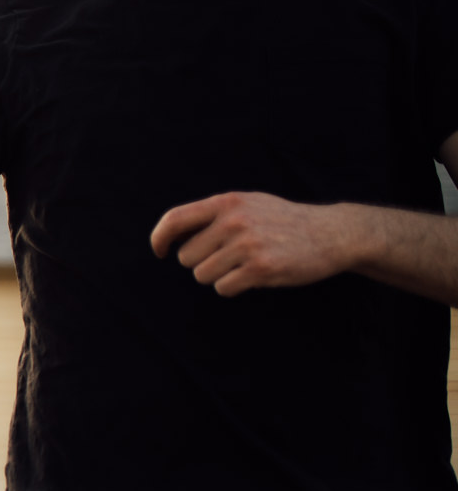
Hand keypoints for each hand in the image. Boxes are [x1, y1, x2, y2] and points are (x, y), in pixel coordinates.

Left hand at [151, 192, 368, 296]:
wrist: (332, 233)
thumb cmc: (282, 221)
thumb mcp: (249, 204)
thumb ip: (214, 215)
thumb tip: (171, 235)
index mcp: (227, 202)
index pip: (174, 219)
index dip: (159, 239)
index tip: (159, 252)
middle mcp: (234, 221)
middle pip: (187, 257)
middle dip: (202, 262)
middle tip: (229, 257)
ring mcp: (247, 244)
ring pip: (202, 275)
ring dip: (218, 276)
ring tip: (244, 264)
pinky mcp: (260, 268)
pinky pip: (223, 288)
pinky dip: (233, 287)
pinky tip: (253, 276)